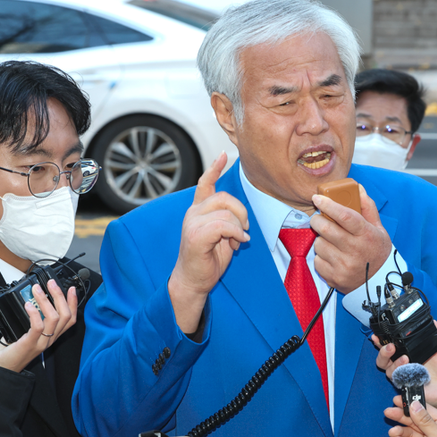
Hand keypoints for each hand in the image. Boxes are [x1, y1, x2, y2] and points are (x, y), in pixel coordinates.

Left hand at [0, 279, 77, 372]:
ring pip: (54, 318)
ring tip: (37, 289)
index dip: (73, 302)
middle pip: (65, 315)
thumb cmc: (12, 353)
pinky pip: (38, 326)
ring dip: (46, 300)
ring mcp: (42, 342)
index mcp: (51, 336)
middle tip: (51, 283)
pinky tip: (27, 305)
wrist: (1, 370)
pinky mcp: (30, 344)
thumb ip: (30, 320)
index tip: (70, 289)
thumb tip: (28, 301)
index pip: (70, 318)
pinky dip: (34, 313)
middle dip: (60, 296)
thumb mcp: (26, 334)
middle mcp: (50, 339)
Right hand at [169, 152, 249, 331]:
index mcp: (198, 211)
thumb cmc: (208, 260)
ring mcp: (192, 223)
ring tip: (237, 242)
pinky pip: (223, 226)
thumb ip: (227, 220)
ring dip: (238, 229)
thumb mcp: (221, 236)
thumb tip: (242, 216)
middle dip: (241, 212)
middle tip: (244, 230)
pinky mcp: (196, 236)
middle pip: (223, 198)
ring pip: (226, 213)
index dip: (214, 169)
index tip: (223, 155)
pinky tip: (237, 245)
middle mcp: (193, 213)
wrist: (193, 282)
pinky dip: (235, 234)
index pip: (204, 184)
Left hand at [310, 184, 390, 293]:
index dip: (328, 204)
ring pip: (319, 244)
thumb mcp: (378, 229)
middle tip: (318, 218)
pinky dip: (321, 257)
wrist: (378, 283)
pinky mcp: (334, 278)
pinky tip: (332, 258)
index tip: (317, 198)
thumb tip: (358, 188)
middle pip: (326, 229)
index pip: (345, 216)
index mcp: (366, 235)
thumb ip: (368, 208)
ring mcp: (344, 266)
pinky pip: (317, 261)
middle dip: (317, 220)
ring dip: (321, 240)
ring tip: (331, 243)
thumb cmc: (377, 252)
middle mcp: (355, 250)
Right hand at [373, 321, 436, 409]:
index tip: (376, 336)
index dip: (380, 342)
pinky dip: (400, 386)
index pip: (387, 348)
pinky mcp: (408, 389)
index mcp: (404, 354)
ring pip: (389, 372)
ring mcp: (403, 378)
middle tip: (391, 347)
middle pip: (382, 361)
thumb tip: (433, 322)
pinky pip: (400, 387)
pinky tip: (403, 382)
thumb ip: (434, 336)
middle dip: (383, 352)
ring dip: (394, 364)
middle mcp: (400, 366)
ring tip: (405, 358)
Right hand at [385, 396, 436, 436]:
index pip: (426, 409)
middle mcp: (434, 431)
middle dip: (401, 417)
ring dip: (400, 431)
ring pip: (410, 433)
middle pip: (415, 420)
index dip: (411, 403)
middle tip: (388, 412)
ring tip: (392, 432)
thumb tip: (414, 404)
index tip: (397, 400)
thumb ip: (426, 421)